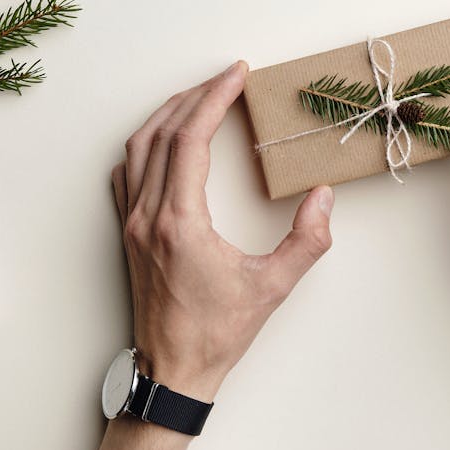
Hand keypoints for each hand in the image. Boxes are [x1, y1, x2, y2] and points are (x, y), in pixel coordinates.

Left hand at [94, 62, 333, 449]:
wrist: (171, 372)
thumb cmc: (216, 334)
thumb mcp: (273, 288)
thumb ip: (306, 240)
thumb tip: (323, 196)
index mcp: (179, 222)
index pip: (191, 139)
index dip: (214, 99)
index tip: (236, 76)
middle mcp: (147, 215)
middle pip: (161, 133)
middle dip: (195, 96)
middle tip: (226, 78)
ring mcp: (131, 223)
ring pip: (138, 148)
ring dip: (168, 114)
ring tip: (199, 97)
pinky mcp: (126, 234)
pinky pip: (126, 172)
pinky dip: (146, 143)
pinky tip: (164, 139)